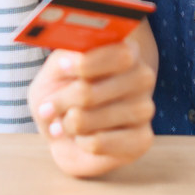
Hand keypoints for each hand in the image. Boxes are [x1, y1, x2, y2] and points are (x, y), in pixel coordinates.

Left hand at [27, 39, 155, 178]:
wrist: (65, 131)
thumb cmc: (62, 94)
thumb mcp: (55, 71)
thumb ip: (63, 60)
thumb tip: (67, 62)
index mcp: (126, 51)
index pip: (118, 55)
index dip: (85, 64)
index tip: (62, 68)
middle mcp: (142, 77)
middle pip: (91, 92)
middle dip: (63, 101)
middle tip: (49, 107)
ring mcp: (145, 109)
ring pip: (92, 119)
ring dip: (69, 123)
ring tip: (66, 123)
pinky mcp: (142, 139)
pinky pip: (98, 143)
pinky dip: (80, 142)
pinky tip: (82, 139)